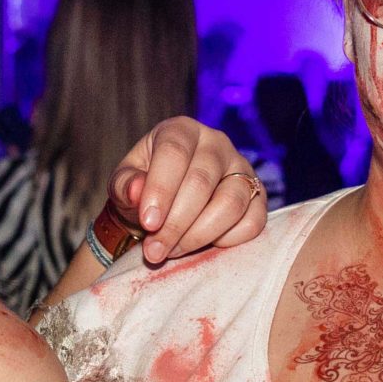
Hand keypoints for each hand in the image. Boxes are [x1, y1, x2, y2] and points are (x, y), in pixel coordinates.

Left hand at [108, 117, 268, 265]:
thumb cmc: (143, 190)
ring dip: (199, 235)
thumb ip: (125, 186)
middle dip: (175, 224)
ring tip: (173, 251)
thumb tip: (137, 191)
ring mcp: (242, 168)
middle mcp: (216, 143)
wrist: (165, 205)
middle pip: (201, 182)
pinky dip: (228, 240)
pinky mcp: (258, 195)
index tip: (148, 224)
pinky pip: (253, 221)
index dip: (161, 190)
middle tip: (155, 251)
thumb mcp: (124, 184)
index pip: (174, 152)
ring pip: (230, 203)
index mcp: (181, 130)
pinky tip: (203, 245)